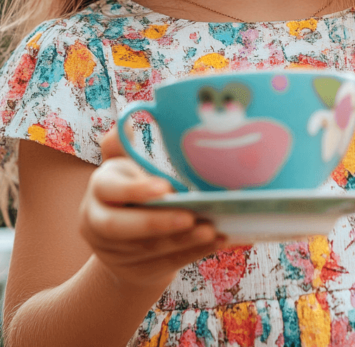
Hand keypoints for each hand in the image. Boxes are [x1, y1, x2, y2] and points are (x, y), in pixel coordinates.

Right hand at [79, 125, 225, 289]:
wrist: (121, 241)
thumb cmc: (129, 192)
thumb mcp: (122, 168)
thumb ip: (121, 146)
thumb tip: (124, 122)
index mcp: (99, 190)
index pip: (109, 190)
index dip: (135, 190)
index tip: (165, 187)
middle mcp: (98, 223)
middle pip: (121, 228)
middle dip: (157, 223)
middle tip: (190, 216)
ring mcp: (116, 253)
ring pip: (149, 249)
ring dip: (183, 240)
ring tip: (212, 228)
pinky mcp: (138, 271)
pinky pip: (168, 263)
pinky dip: (194, 252)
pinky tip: (217, 240)